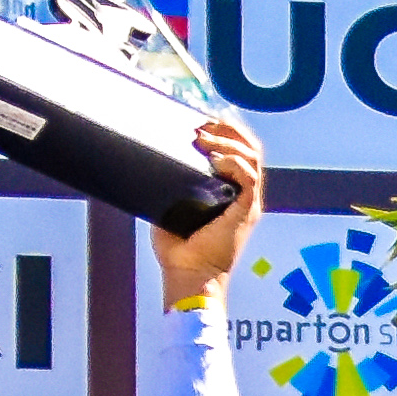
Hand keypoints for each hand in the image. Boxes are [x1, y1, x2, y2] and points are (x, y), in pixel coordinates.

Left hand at [150, 117, 266, 308]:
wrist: (188, 276)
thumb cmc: (179, 251)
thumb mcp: (168, 208)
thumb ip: (165, 187)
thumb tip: (143, 164)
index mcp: (229, 193)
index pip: (238, 151)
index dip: (226, 131)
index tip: (204, 119)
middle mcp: (243, 195)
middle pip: (250, 147)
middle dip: (229, 129)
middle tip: (205, 123)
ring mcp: (247, 203)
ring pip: (252, 157)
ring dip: (229, 141)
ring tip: (205, 138)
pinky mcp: (247, 212)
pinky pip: (249, 177)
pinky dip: (234, 163)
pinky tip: (216, 160)